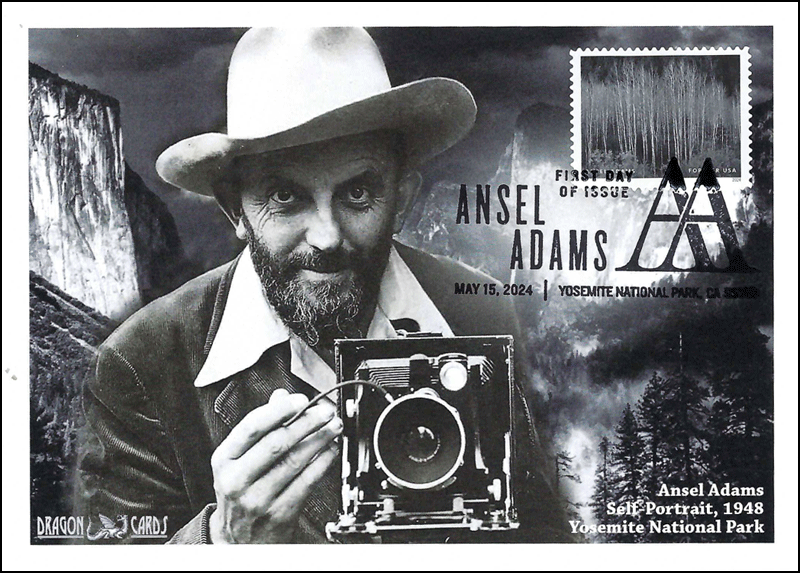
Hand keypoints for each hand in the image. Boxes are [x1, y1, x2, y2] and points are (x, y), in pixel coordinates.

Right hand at [208, 388, 341, 542]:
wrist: (240, 540)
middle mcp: (237, 480)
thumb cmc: (241, 493)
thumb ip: (260, 428)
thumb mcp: (238, 460)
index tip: (301, 400)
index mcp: (225, 460)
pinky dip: (323, 462)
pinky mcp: (279, 513)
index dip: (279, 410)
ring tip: (333, 427)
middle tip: (325, 411)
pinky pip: (307, 481)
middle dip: (306, 423)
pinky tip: (330, 450)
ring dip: (319, 439)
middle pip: (276, 443)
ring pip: (295, 461)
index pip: (251, 428)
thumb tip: (280, 398)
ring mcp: (258, 499)